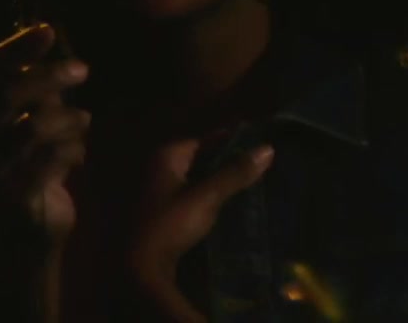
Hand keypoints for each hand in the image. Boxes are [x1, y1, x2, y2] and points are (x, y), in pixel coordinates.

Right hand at [0, 23, 91, 248]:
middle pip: (4, 95)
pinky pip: (50, 161)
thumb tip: (45, 29)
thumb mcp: (17, 111)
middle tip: (82, 70)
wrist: (12, 232)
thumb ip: (23, 72)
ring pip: (32, 127)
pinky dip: (72, 151)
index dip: (14, 49)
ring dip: (67, 118)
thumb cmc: (15, 159)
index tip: (49, 33)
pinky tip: (78, 154)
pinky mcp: (8, 198)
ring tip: (83, 120)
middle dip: (48, 77)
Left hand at [125, 140, 273, 322]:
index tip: (259, 142)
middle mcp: (159, 169)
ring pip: (198, 180)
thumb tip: (267, 148)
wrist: (140, 268)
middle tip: (262, 165)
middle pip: (200, 160)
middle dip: (228, 163)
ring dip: (221, 183)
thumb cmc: (170, 224)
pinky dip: (211, 199)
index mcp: (166, 157)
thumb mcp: (206, 197)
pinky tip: (231, 206)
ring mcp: (159, 192)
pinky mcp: (163, 214)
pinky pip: (193, 198)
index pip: (204, 140)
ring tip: (255, 184)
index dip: (231, 141)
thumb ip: (234, 174)